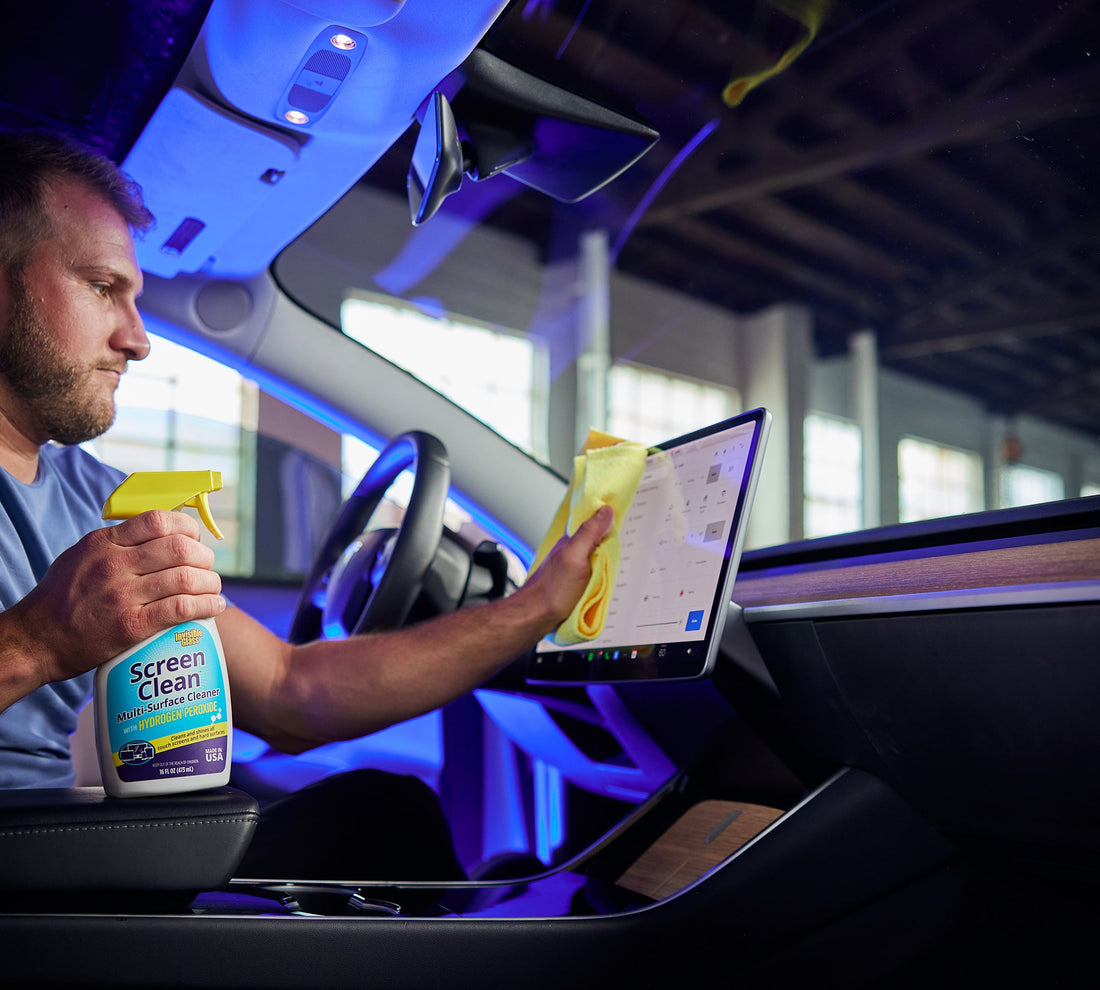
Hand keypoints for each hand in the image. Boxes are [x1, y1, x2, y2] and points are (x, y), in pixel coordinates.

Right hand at [6, 510, 224, 688]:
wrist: (36, 640)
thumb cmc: (61, 598)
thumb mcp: (82, 555)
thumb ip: (117, 543)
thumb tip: (159, 532)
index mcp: (104, 543)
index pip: (159, 520)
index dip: (187, 528)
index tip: (195, 540)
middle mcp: (114, 565)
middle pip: (181, 549)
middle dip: (204, 557)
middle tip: (207, 567)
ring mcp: (122, 595)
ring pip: (186, 578)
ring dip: (210, 583)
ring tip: (213, 588)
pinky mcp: (130, 625)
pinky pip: (181, 608)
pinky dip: (206, 605)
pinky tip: (214, 606)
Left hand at [517, 504, 614, 636]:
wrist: (537, 617)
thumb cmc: (553, 590)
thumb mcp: (575, 556)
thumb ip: (589, 533)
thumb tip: (606, 511)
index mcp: (572, 541)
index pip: (593, 520)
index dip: (607, 514)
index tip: (624, 509)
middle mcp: (572, 552)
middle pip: (597, 538)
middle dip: (610, 534)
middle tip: (627, 530)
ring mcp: (574, 568)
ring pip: (596, 555)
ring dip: (608, 554)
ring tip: (621, 549)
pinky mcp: (575, 583)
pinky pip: (594, 571)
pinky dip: (603, 570)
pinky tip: (608, 573)